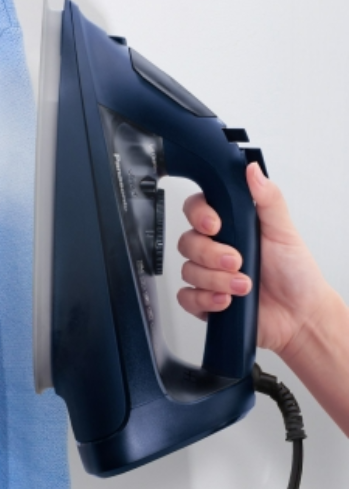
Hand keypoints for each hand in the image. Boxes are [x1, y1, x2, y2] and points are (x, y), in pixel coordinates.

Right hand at [177, 162, 331, 357]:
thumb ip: (267, 199)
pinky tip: (226, 300)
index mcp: (230, 227)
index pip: (196, 210)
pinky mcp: (205, 300)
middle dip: (211, 254)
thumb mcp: (284, 231)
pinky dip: (204, 299)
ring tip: (243, 286)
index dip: (199, 215)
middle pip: (187, 241)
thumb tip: (253, 171)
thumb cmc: (296, 274)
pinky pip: (186, 297)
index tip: (216, 225)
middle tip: (236, 261)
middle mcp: (215, 248)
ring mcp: (208, 274)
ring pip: (188, 269)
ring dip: (216, 280)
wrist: (301, 317)